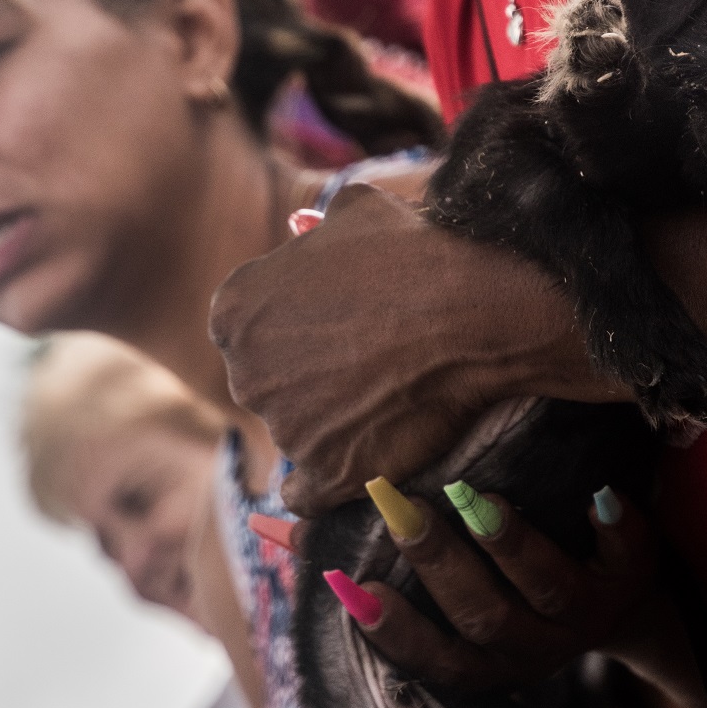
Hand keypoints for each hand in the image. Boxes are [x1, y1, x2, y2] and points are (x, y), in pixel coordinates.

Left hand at [210, 183, 600, 514]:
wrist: (473, 315)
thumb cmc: (415, 255)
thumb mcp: (353, 211)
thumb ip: (316, 230)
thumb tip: (312, 231)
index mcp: (234, 309)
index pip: (243, 328)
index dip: (285, 328)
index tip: (324, 329)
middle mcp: (244, 373)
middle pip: (263, 382)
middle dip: (300, 376)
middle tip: (359, 364)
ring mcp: (282, 429)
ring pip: (292, 433)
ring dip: (324, 425)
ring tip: (381, 400)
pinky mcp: (323, 475)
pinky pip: (306, 496)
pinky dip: (326, 484)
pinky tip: (355, 464)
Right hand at [342, 488, 659, 692]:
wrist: (621, 600)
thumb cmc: (500, 585)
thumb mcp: (435, 588)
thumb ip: (357, 558)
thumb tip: (269, 527)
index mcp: (482, 659)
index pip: (433, 660)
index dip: (397, 633)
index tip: (359, 590)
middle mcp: (533, 647)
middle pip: (483, 619)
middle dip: (440, 566)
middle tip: (402, 509)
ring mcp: (586, 615)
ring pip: (546, 590)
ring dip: (509, 545)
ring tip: (474, 496)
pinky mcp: (634, 576)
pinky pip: (628, 556)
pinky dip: (616, 527)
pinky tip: (597, 494)